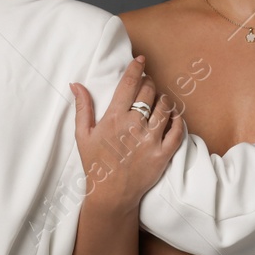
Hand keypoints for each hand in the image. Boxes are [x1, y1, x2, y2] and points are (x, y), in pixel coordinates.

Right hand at [69, 55, 184, 213]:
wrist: (111, 195)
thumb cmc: (95, 164)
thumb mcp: (83, 135)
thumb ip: (82, 108)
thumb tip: (76, 84)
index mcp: (114, 119)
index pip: (129, 84)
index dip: (136, 68)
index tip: (140, 59)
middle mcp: (133, 126)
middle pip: (150, 92)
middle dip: (150, 83)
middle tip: (148, 84)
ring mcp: (150, 141)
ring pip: (165, 108)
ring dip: (164, 99)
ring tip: (160, 100)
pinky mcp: (163, 154)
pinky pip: (177, 131)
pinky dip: (178, 120)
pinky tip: (173, 117)